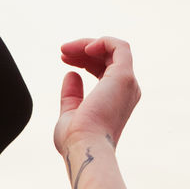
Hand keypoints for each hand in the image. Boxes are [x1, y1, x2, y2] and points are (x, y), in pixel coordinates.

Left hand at [54, 36, 140, 155]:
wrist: (85, 147)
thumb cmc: (76, 139)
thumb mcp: (69, 113)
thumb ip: (72, 95)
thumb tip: (71, 75)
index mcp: (116, 100)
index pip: (103, 70)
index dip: (83, 60)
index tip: (63, 59)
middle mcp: (126, 91)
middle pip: (107, 58)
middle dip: (83, 50)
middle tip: (62, 52)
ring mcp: (127, 83)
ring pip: (113, 49)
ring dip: (88, 44)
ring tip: (65, 49)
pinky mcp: (124, 76)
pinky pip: (119, 47)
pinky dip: (102, 41)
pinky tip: (84, 48)